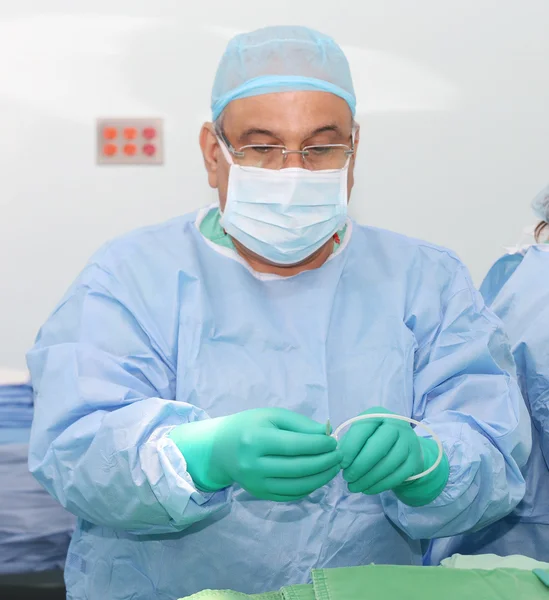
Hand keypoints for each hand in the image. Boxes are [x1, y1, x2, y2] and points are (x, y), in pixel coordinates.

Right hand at [170, 408, 341, 501]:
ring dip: (321, 478)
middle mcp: (254, 465)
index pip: (296, 446)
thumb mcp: (272, 416)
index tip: (334, 441)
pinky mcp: (260, 495)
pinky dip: (309, 488)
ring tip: (334, 467)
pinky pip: (291, 495)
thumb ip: (300, 424)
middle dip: (325, 462)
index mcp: (256, 440)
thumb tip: (327, 434)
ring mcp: (256, 484)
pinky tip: (318, 477)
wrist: (220, 448)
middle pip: (299, 468)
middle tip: (339, 455)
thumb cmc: (249, 426)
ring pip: (298, 486)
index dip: (319, 445)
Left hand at [340, 407, 423, 494]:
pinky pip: (397, 476)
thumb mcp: (362, 433)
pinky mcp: (415, 461)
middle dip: (359, 466)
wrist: (405, 445)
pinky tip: (368, 489)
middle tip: (347, 478)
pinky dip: (380, 485)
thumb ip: (349, 442)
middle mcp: (397, 425)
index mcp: (378, 414)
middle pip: (377, 448)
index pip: (362, 430)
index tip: (341, 464)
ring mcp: (409, 443)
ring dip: (368, 479)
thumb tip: (339, 458)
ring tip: (354, 487)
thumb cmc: (375, 437)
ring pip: (388, 464)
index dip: (350, 448)